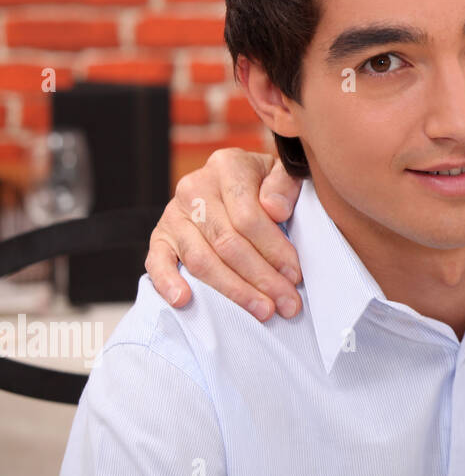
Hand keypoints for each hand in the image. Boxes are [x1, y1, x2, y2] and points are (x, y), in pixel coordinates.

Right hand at [145, 148, 303, 320]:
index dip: (274, 249)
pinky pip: (157, 262)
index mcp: (227, 166)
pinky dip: (167, 282)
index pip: (249, 216)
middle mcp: (195, 187)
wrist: (233, 180)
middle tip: (286, 303)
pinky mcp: (159, 237)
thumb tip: (275, 210)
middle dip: (261, 278)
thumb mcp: (282, 173)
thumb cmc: (263, 183)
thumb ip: (284, 186)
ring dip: (234, 290)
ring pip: (201, 259)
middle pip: (228, 242)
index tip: (295, 274)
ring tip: (262, 310)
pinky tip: (184, 301)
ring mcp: (173, 213)